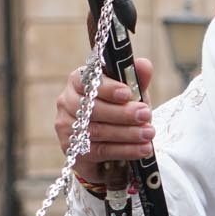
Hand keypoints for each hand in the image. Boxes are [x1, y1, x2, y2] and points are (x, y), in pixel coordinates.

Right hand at [55, 56, 155, 183]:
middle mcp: (67, 102)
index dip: (108, 88)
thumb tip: (144, 65)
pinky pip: (100, 150)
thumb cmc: (118, 109)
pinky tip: (141, 149)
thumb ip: (136, 79)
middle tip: (145, 115)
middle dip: (122, 113)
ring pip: (97, 131)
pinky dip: (124, 150)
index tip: (128, 93)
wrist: (110, 143)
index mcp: (78, 81)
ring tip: (148, 133)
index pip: (88, 81)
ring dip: (127, 133)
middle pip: (93, 109)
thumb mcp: (130, 93)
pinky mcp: (72, 150)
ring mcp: (67, 127)